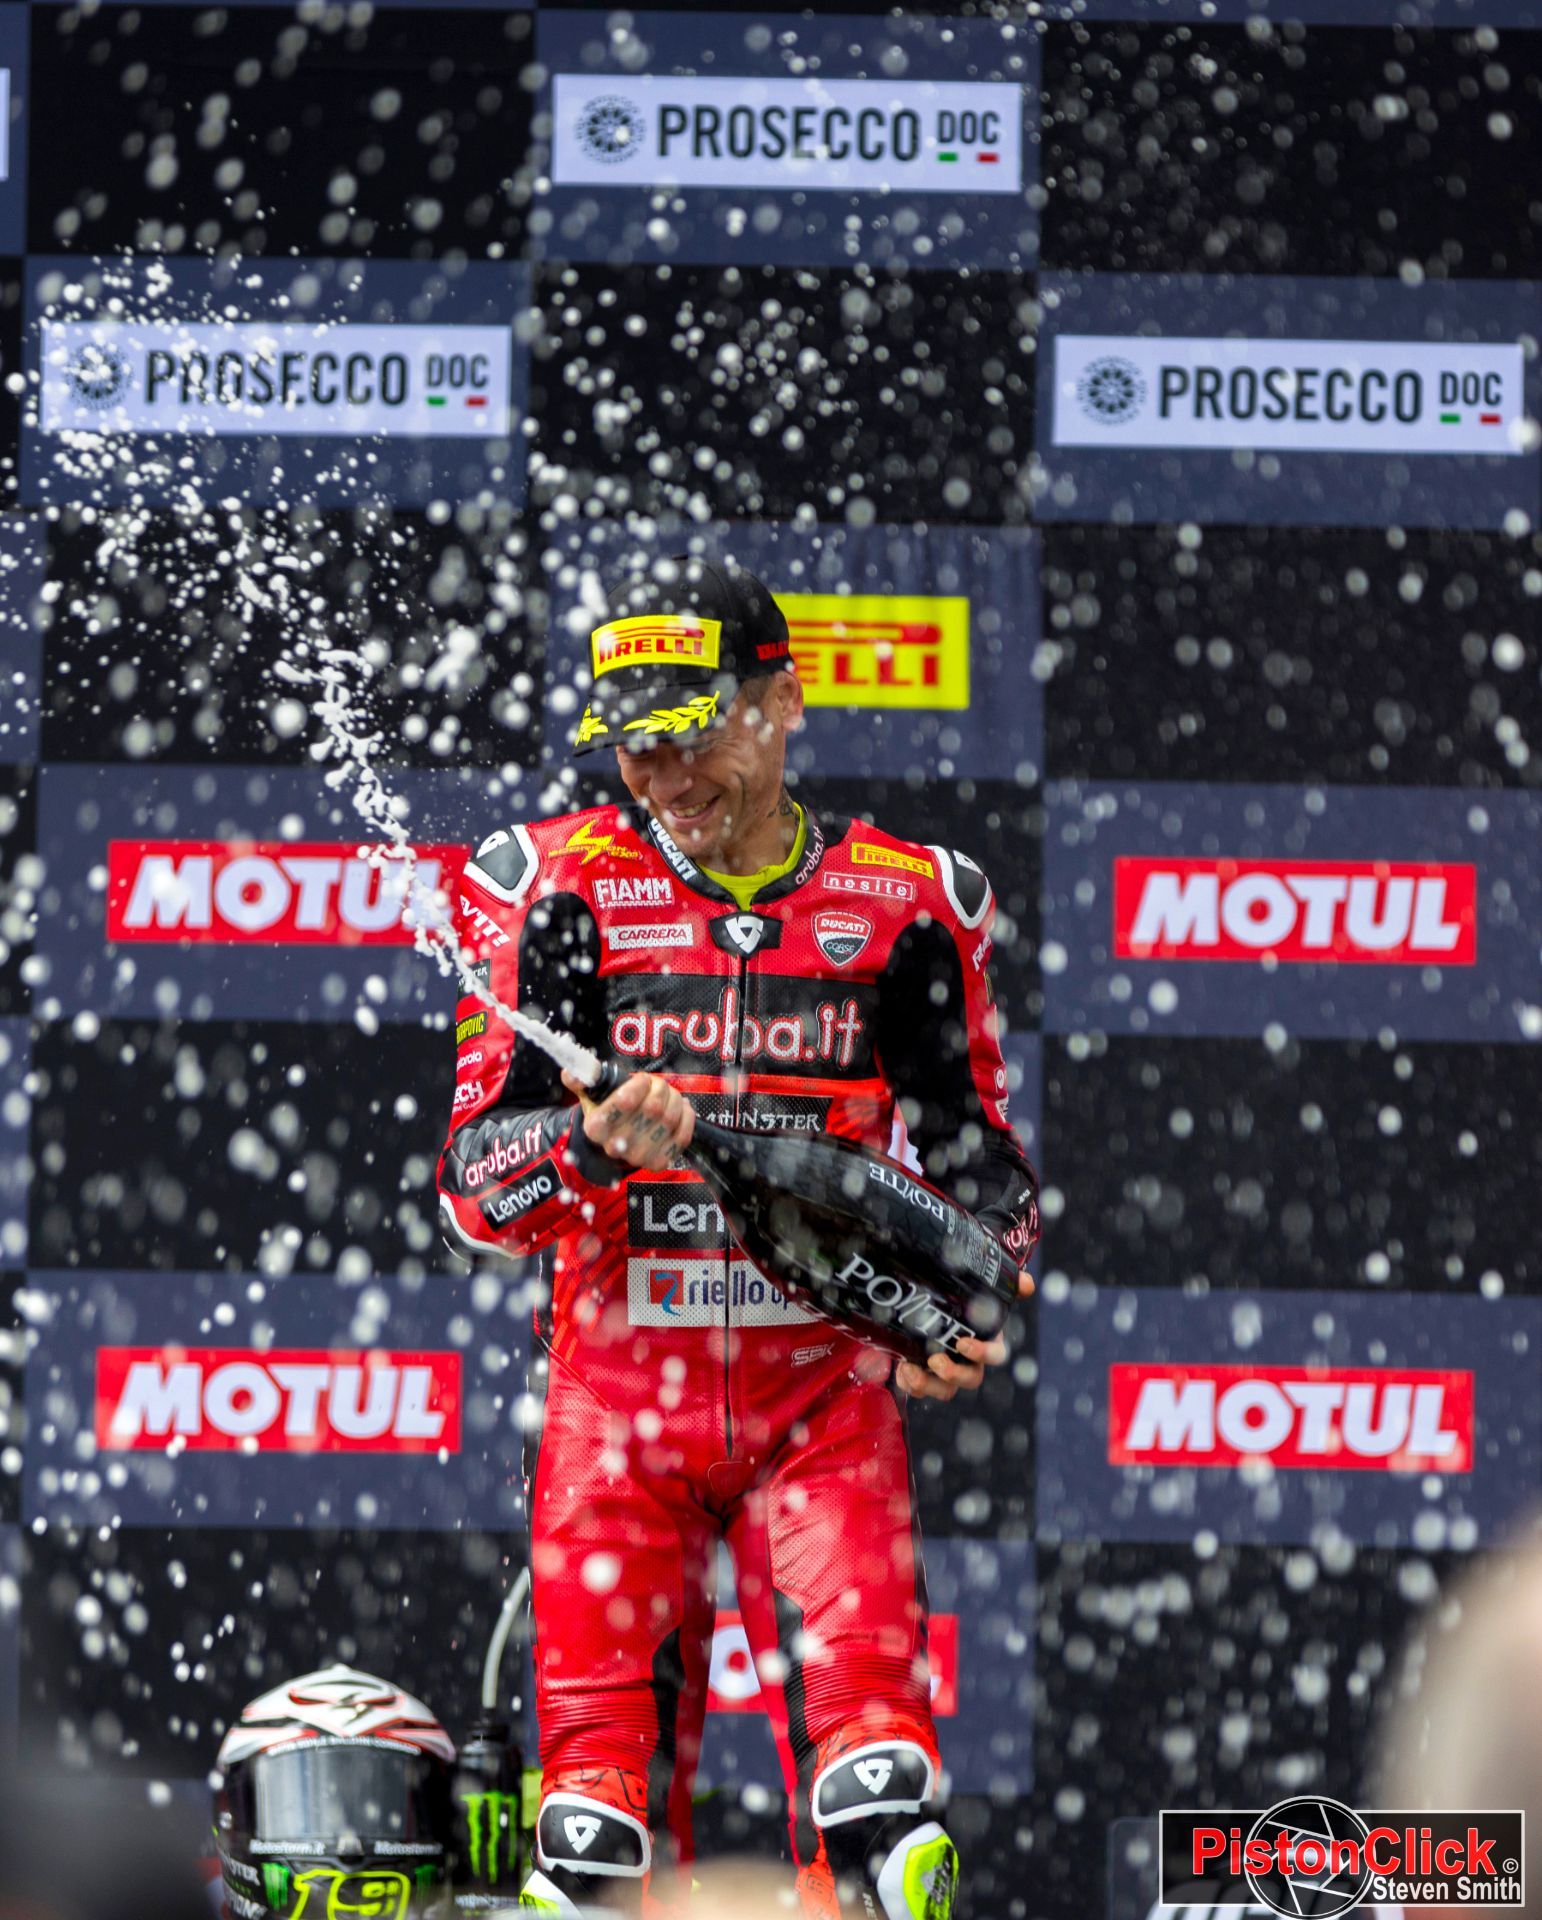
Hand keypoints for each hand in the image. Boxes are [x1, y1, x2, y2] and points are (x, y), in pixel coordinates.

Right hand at [561, 1067, 694, 1171]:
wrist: (616, 1142)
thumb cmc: (607, 1113)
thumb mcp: (592, 1095)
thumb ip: (582, 1080)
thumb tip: (570, 1073)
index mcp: (596, 1127)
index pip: (623, 1102)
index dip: (638, 1086)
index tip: (642, 1079)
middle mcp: (616, 1146)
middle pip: (652, 1108)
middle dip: (660, 1089)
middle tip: (657, 1084)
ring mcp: (639, 1157)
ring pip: (669, 1119)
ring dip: (674, 1100)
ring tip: (669, 1094)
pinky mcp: (659, 1163)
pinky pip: (682, 1136)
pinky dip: (686, 1117)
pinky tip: (681, 1107)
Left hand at [895, 1269, 1034, 1401]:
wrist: (927, 1302)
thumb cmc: (961, 1298)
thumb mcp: (978, 1286)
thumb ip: (1005, 1284)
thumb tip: (1027, 1283)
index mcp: (986, 1340)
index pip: (995, 1355)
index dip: (982, 1353)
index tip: (963, 1343)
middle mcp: (969, 1361)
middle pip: (971, 1379)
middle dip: (954, 1374)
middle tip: (935, 1361)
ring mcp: (947, 1371)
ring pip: (946, 1390)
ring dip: (929, 1385)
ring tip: (910, 1371)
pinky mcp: (925, 1376)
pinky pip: (920, 1389)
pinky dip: (910, 1384)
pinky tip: (900, 1369)